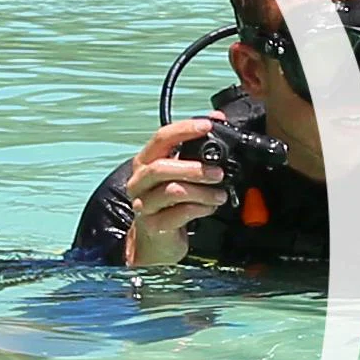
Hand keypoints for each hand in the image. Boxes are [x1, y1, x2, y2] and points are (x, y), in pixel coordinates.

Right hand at [119, 119, 225, 266]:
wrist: (156, 240)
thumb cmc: (169, 202)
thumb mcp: (180, 172)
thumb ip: (195, 148)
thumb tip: (218, 119)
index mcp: (146, 161)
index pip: (161, 138)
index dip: (184, 129)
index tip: (208, 125)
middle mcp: (139, 181)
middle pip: (161, 167)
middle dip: (194, 169)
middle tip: (218, 173)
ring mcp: (143, 204)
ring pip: (172, 191)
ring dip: (202, 192)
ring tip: (220, 195)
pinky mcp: (152, 225)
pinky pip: (177, 214)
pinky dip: (198, 209)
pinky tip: (209, 208)